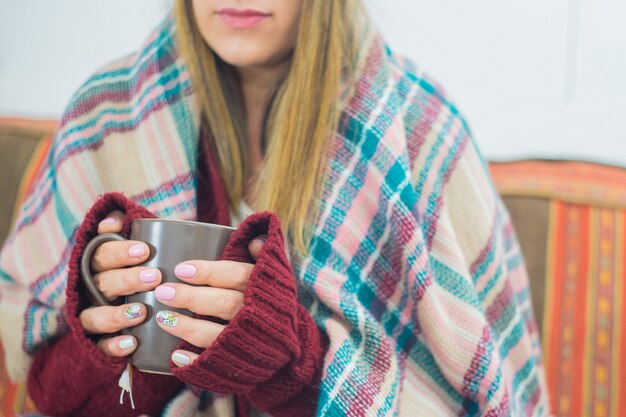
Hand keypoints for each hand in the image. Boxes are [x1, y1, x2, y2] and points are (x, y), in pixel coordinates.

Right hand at [78, 211, 161, 356]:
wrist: (132, 309)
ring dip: (116, 315)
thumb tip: (112, 221)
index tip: (145, 250)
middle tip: (154, 276)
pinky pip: (100, 346)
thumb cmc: (140, 266)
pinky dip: (114, 346)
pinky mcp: (97, 341)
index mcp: (98, 265)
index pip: (102, 254)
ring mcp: (92, 316)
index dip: (120, 252)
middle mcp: (91, 290)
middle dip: (128, 280)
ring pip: (95, 317)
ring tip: (141, 312)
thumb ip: (126, 226)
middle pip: (102, 283)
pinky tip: (132, 343)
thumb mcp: (135, 245)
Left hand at [153, 236, 266, 366]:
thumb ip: (262, 257)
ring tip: (162, 318)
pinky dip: (196, 360)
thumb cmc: (269, 301)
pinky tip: (176, 356)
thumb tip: (255, 240)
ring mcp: (248, 340)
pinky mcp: (239, 362)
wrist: (288, 345)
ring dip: (187, 327)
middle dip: (192, 297)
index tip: (181, 269)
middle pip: (224, 303)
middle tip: (163, 291)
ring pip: (216, 334)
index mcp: (263, 287)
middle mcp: (257, 314)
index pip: (237, 275)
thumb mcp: (273, 276)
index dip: (209, 272)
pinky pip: (216, 364)